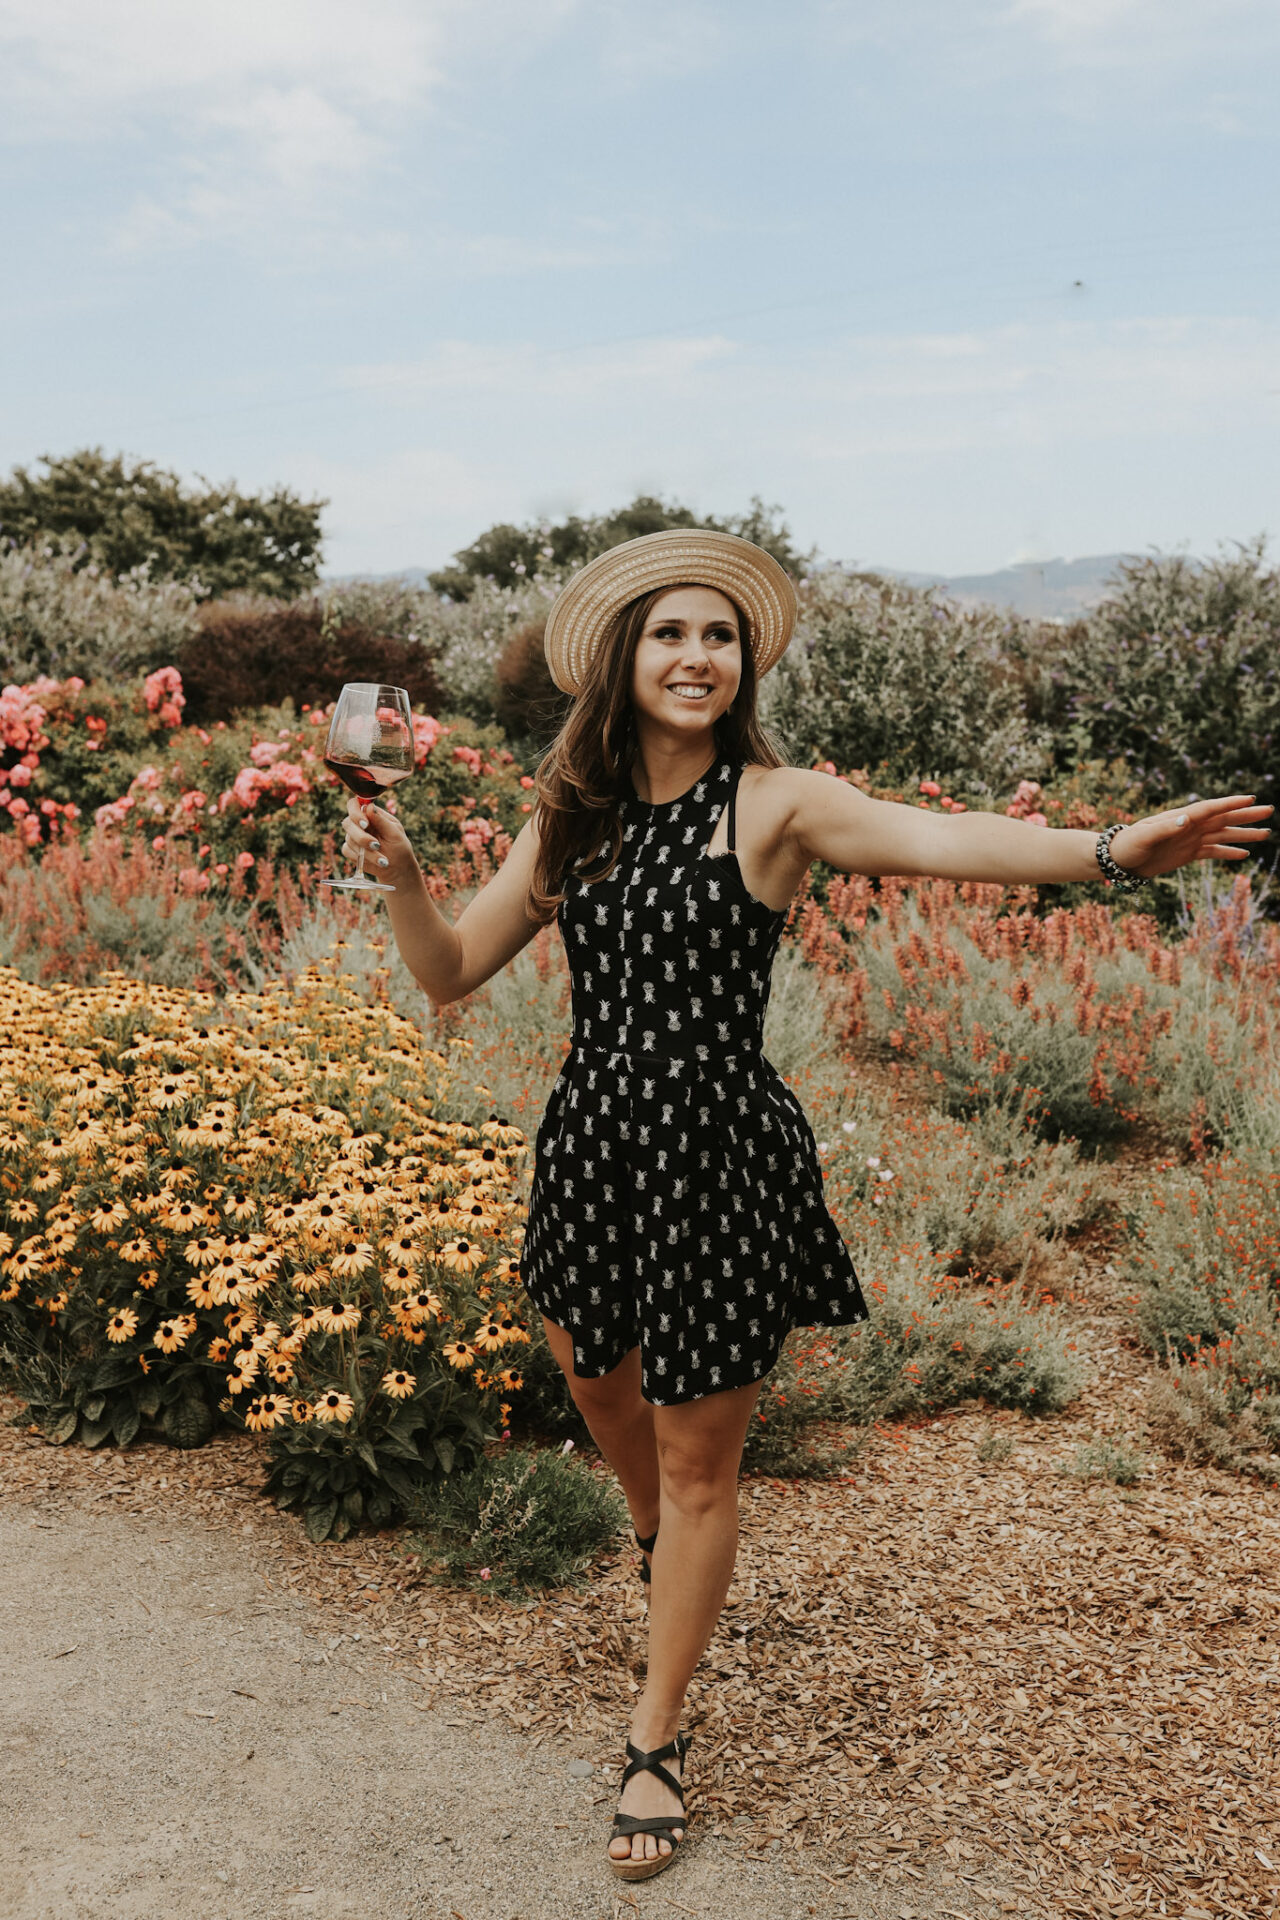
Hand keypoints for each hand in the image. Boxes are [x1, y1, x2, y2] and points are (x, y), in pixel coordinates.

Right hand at [342, 797, 416, 878]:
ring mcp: (353, 837)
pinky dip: (361, 858)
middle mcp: (359, 824)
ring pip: (349, 839)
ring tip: (383, 860)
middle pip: (348, 822)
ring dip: (367, 851)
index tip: (365, 824)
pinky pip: (347, 851)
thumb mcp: (395, 834)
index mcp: (371, 815)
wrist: (397, 868)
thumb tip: (369, 806)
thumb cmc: (399, 847)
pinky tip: (375, 862)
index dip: (355, 812)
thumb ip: (382, 821)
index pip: (354, 804)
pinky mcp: (350, 850)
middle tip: (376, 845)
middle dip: (361, 836)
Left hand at [1110, 794, 1272, 879]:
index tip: (1250, 799)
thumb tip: (1186, 819)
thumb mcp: (1144, 836)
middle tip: (1268, 810)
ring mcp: (1190, 839)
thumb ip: (1165, 828)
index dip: (1230, 804)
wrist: (1119, 860)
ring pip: (1222, 835)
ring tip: (1265, 833)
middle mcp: (1189, 826)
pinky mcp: (1188, 853)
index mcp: (1180, 817)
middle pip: (1222, 819)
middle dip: (1245, 815)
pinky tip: (1244, 854)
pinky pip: (1212, 852)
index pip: (1210, 808)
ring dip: (1243, 834)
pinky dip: (1228, 853)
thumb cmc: (1128, 844)